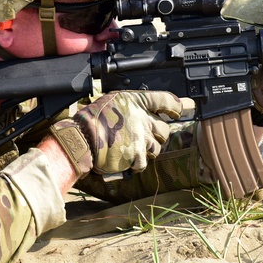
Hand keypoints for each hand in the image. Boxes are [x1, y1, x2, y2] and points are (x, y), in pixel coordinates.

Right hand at [52, 91, 181, 175]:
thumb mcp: (113, 101)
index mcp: (137, 101)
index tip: (179, 111)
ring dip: (148, 149)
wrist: (82, 138)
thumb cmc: (93, 119)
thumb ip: (130, 106)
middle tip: (147, 135)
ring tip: (133, 147)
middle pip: (165, 129)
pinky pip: (144, 162)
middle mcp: (143, 119)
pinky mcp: (137, 156)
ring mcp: (142, 139)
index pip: (167, 100)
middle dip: (159, 133)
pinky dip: (136, 162)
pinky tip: (126, 158)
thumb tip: (140, 112)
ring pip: (157, 147)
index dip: (176, 106)